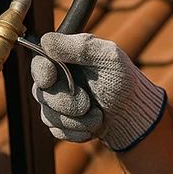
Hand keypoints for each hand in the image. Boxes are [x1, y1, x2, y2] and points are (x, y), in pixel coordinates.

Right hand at [30, 32, 166, 150]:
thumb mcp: (108, 57)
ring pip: (48, 115)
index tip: (52, 78)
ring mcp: (57, 104)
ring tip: (97, 115)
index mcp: (64, 59)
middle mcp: (57, 80)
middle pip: (40, 93)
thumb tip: (47, 41)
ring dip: (76, 119)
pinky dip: (77, 131)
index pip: (38, 62)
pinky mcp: (61, 124)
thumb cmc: (123, 81)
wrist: (133, 115)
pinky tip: (93, 125)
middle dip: (66, 102)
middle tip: (87, 103)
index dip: (42, 72)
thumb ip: (79, 47)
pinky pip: (57, 131)